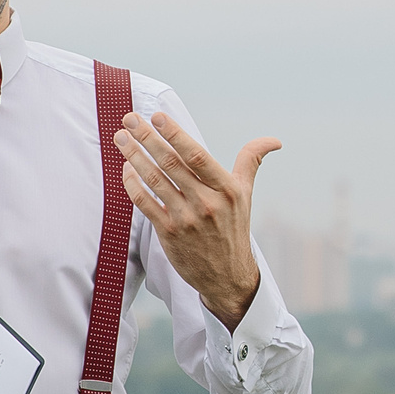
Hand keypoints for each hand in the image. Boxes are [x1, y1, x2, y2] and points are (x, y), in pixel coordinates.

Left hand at [112, 111, 278, 328]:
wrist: (227, 276)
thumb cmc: (234, 228)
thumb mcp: (245, 195)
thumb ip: (251, 162)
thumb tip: (274, 141)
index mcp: (227, 190)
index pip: (198, 156)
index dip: (176, 135)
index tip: (158, 117)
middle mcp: (207, 203)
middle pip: (172, 164)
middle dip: (147, 138)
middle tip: (129, 119)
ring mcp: (186, 219)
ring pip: (155, 181)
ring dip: (134, 157)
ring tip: (120, 138)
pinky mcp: (169, 234)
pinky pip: (145, 204)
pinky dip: (133, 185)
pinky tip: (126, 169)